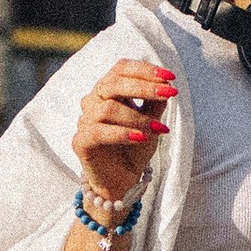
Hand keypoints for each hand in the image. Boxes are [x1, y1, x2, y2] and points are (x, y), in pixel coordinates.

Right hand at [73, 60, 174, 204]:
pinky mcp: (80, 142)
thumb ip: (155, 103)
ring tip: (156, 129)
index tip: (170, 77)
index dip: (144, 70)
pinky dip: (122, 133)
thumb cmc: (135, 148)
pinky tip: (141, 138)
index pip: (121, 69)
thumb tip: (166, 85)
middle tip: (168, 94)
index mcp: (108, 91)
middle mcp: (93, 101)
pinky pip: (99, 132)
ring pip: (108, 108)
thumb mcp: (151, 122)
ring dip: (137, 117)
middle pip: (113, 83)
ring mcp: (85, 121)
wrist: (122, 181)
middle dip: (144, 87)